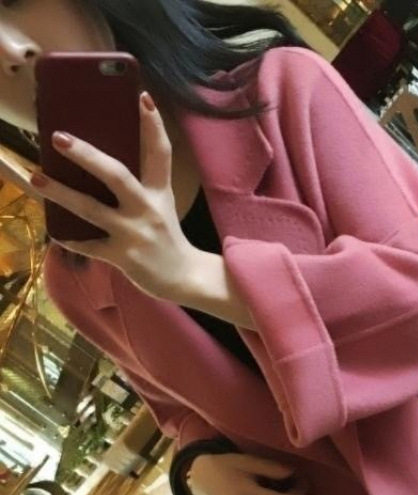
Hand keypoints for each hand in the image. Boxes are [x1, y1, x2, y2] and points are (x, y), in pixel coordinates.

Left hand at [27, 91, 196, 299]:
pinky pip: (89, 246)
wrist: (185, 278)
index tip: (142, 97)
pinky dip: (71, 240)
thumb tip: (98, 165)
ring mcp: (134, 233)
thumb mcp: (161, 208)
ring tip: (36, 178)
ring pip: (92, 209)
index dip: (153, 125)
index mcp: (160, 193)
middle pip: (116, 175)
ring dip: (62, 193)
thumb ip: (138, 189)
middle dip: (87, 155)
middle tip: (58, 137)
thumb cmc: (167, 240)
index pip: (160, 153)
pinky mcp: (123, 256)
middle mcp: (147, 209)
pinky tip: (55, 232)